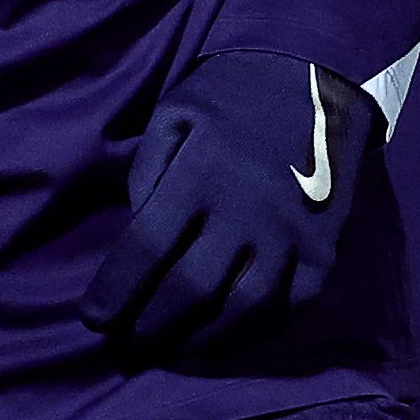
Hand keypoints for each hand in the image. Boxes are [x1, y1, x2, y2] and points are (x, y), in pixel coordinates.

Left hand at [84, 51, 382, 351]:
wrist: (316, 70)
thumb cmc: (232, 94)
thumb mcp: (173, 115)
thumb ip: (146, 174)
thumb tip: (134, 233)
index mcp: (200, 176)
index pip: (145, 249)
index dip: (115, 292)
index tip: (94, 319)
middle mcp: (246, 211)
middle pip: (190, 289)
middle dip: (151, 326)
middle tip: (131, 344)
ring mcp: (291, 232)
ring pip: (243, 307)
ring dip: (202, 338)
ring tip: (175, 349)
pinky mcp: (326, 244)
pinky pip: (294, 302)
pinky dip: (261, 328)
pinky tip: (232, 333)